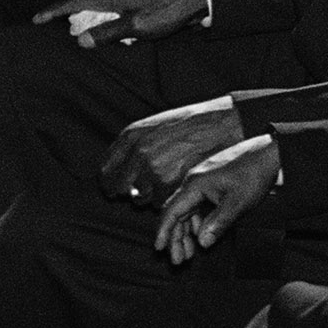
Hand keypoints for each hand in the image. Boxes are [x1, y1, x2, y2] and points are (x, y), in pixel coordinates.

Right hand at [35, 0, 204, 46]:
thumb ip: (108, 33)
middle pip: (81, 3)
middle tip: (51, 27)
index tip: (36, 19)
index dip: (53, 11)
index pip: (73, 2)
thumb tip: (80, 40)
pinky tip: (109, 31)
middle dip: (65, 15)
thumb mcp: (137, 26)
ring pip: (97, 7)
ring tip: (78, 33)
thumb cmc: (168, 10)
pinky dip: (103, 20)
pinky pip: (111, 10)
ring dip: (85, 19)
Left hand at [100, 96, 246, 205]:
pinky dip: (167, 199)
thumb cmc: (190, 124)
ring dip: (149, 196)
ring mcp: (155, 170)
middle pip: (120, 189)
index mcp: (131, 137)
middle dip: (128, 192)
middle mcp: (139, 154)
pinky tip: (177, 186)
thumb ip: (133, 146)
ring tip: (166, 183)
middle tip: (141, 191)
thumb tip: (119, 171)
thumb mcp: (153, 125)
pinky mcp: (172, 185)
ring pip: (141, 198)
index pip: (105, 171)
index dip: (109, 183)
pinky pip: (160, 203)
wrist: (222, 124)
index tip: (113, 189)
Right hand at [157, 132, 280, 262]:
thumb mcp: (238, 202)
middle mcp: (193, 182)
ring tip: (190, 253)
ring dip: (187, 232)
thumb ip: (218, 223)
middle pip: (177, 214)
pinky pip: (198, 206)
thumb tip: (203, 243)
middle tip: (179, 261)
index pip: (172, 211)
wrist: (270, 152)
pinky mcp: (211, 183)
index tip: (158, 248)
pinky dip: (198, 222)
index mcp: (195, 185)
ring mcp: (202, 182)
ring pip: (187, 211)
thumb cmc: (254, 174)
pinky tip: (202, 234)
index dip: (163, 231)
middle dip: (176, 238)